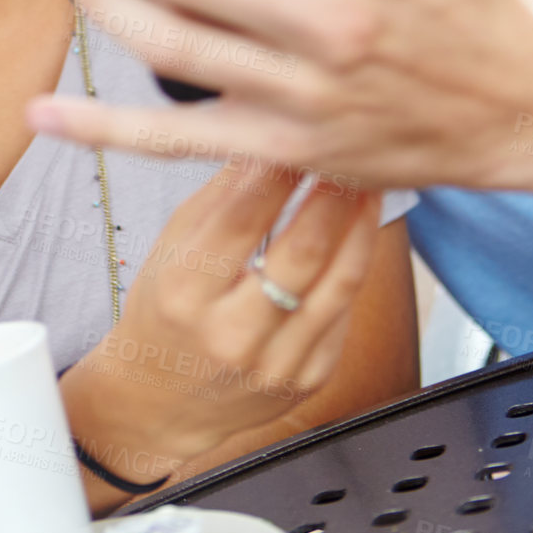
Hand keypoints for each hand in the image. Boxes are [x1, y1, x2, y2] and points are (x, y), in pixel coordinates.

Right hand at [63, 162, 379, 477]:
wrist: (161, 403)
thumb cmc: (164, 311)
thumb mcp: (172, 246)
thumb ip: (220, 197)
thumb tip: (263, 138)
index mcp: (185, 293)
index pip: (242, 218)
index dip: (279, 171)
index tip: (300, 129)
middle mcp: (231, 334)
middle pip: (300, 251)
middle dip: (333, 193)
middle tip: (352, 149)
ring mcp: (275, 364)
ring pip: (337, 283)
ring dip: (359, 225)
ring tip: (370, 182)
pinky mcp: (308, 379)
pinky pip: (342, 314)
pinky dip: (355, 267)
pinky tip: (360, 232)